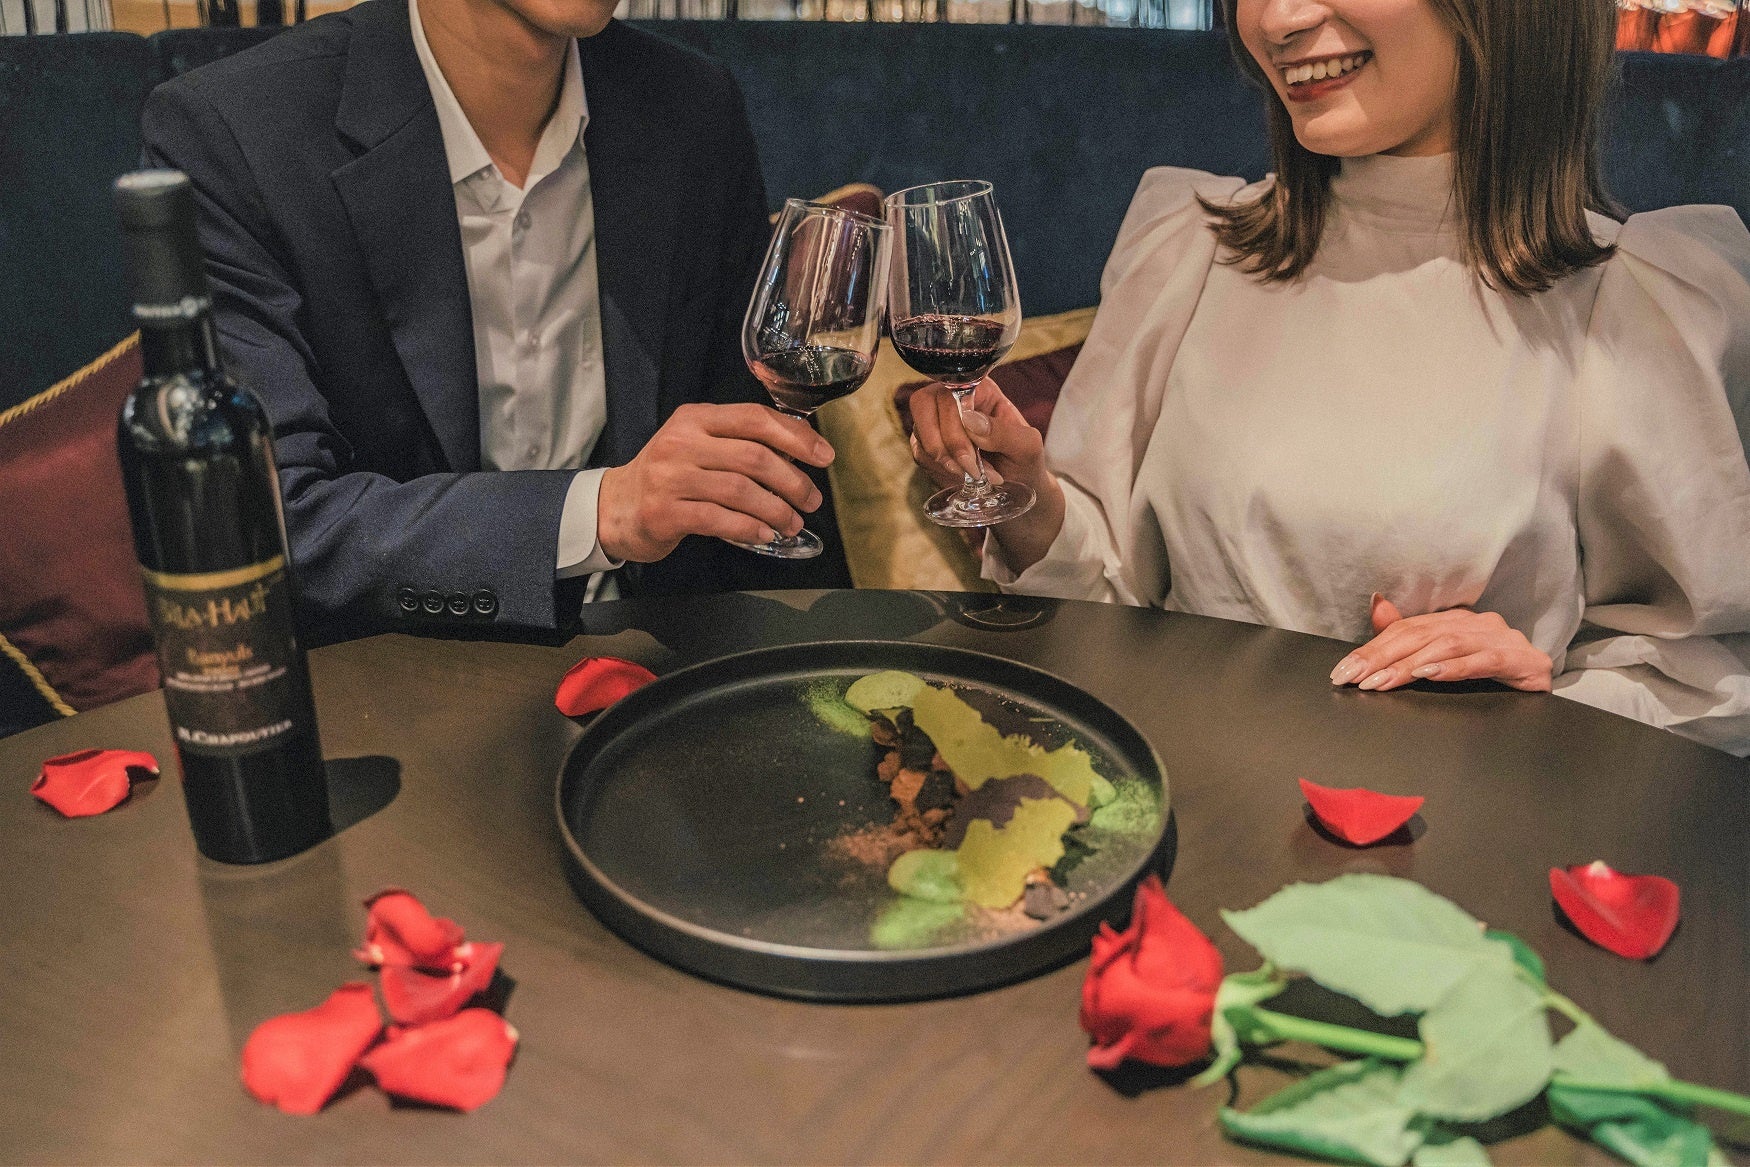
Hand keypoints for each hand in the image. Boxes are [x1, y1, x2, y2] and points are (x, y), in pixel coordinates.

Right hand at [597, 403, 831, 562]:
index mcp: (696, 419)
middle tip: (811, 500)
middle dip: (793, 481)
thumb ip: (740, 443)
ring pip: (740, 491)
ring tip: (793, 523)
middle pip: (753, 457)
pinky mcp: (664, 513)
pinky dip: (750, 528)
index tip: (824, 456)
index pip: (754, 418)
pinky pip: (719, 520)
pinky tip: (764, 534)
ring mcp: (670, 478)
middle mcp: (682, 443)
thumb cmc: (669, 477)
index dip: (796, 436)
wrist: (615, 507)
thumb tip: (801, 451)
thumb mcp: (698, 445)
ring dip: (777, 510)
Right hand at [907, 375, 1044, 492]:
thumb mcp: (1027, 447)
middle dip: (951, 443)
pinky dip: (941, 470)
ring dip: (948, 461)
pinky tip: (964, 476)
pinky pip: (920, 454)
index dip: (957, 416)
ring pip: (921, 432)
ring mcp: (934, 421)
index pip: (952, 387)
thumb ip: (1004, 432)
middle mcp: (950, 398)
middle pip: (927, 406)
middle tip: (974, 469)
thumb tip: (969, 420)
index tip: (978, 445)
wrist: (1015, 486)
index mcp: (978, 389)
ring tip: (977, 475)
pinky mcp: (925, 444)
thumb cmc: (1023, 461)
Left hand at [1330, 594, 1552, 692]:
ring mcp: (1503, 638)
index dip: (1372, 649)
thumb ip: (1408, 635)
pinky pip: (1482, 660)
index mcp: (1456, 621)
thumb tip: (1376, 603)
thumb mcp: (1442, 656)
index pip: (1406, 630)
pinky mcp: (1523, 660)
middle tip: (1355, 677)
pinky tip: (1429, 674)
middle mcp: (1478, 624)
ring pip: (1447, 646)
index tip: (1344, 671)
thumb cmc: (1489, 675)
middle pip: (1422, 636)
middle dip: (1382, 658)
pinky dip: (1453, 667)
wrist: (1543, 689)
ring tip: (1382, 681)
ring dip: (1410, 665)